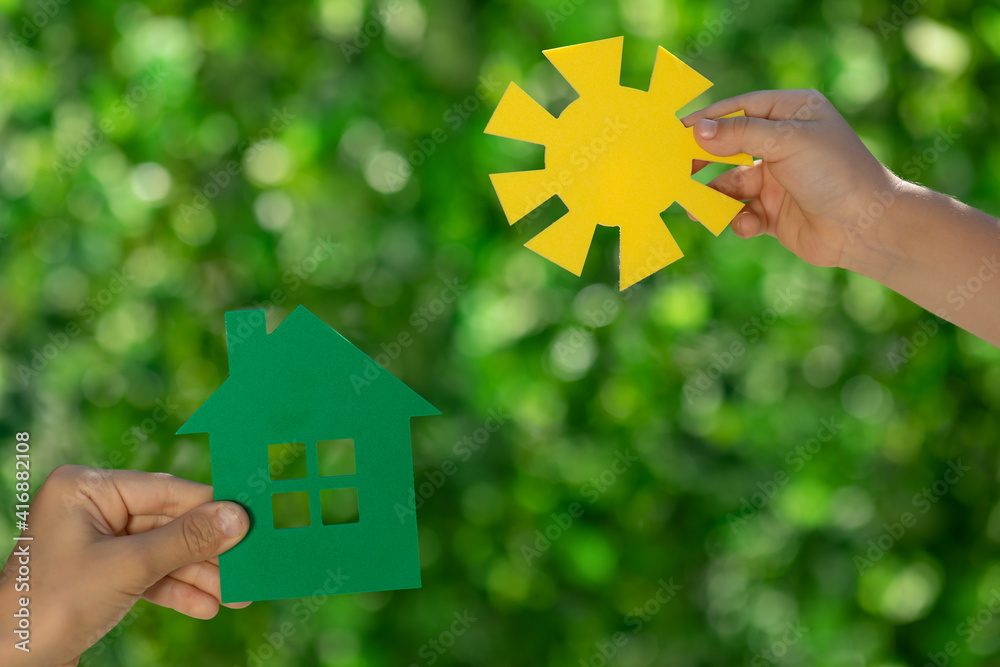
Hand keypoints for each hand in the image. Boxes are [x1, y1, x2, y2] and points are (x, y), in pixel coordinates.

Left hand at [0, 466, 249, 665]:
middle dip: (208, 552)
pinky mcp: (99, 573)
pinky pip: (148, 574)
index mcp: (85, 488)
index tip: (253, 519)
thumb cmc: (50, 607)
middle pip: (168, 523)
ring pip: (162, 552)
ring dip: (199, 576)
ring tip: (237, 597)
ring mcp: (95, 541)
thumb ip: (186, 540)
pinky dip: (176, 590)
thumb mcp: (128, 569)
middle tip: (250, 566)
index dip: (212, 508)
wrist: (7, 665)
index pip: (165, 491)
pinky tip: (207, 606)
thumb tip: (238, 517)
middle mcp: (90, 507)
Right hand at [684, 89, 999, 346]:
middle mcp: (784, 143)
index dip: (710, 119)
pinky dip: (738, 220)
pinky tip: (747, 226)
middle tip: (674, 170)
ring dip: (713, 198)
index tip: (678, 130)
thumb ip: (739, 136)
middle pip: (729, 148)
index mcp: (793, 113)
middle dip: (704, 161)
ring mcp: (777, 179)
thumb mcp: (787, 143)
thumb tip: (698, 130)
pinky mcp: (772, 212)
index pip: (741, 108)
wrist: (866, 227)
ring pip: (730, 185)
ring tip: (694, 210)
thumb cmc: (835, 174)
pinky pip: (741, 213)